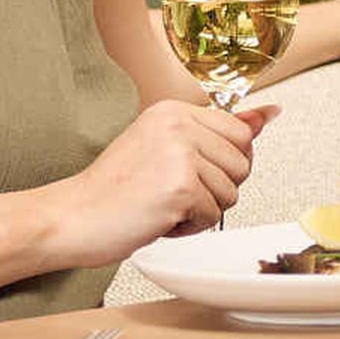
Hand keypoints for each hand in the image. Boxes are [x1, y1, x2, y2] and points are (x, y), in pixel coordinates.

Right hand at [44, 97, 262, 263]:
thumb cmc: (112, 190)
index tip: (189, 173)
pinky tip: (157, 219)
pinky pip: (214, 216)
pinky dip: (189, 228)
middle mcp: (179, 125)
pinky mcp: (181, 188)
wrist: (70, 218)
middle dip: (215, 188)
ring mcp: (181, 155)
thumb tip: (269, 113)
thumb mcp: (164, 148)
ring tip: (160, 204)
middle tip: (170, 192)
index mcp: (174, 110)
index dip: (221, 164)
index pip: (241, 134)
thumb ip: (217, 132)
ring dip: (201, 210)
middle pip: (242, 163)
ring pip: (232, 192)